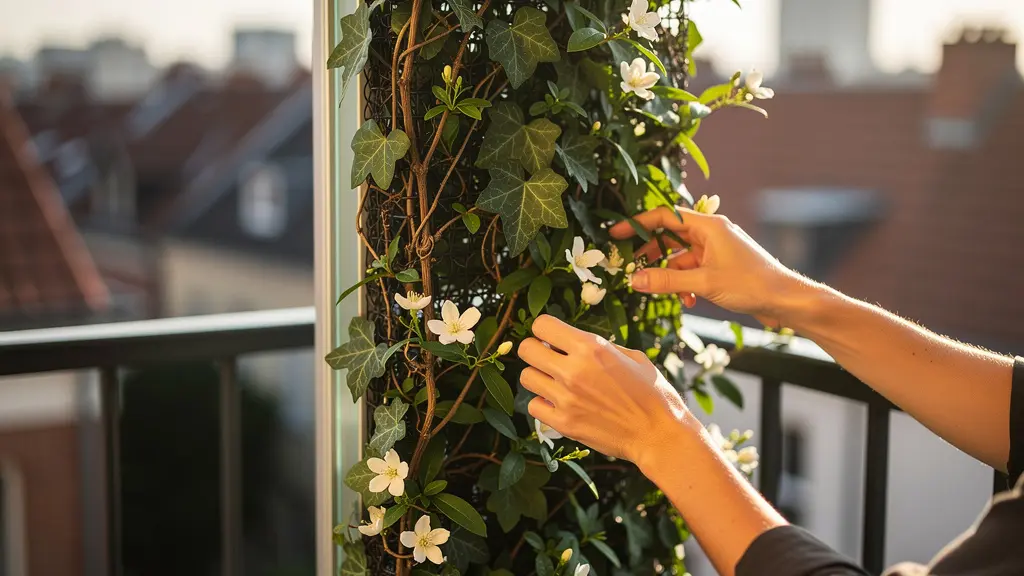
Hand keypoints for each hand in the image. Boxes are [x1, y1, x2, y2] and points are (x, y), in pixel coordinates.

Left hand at [517, 315, 691, 467]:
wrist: (659, 434)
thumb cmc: (652, 393)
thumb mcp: (631, 356)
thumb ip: (599, 346)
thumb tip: (573, 341)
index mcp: (591, 347)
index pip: (542, 325)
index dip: (544, 329)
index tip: (552, 338)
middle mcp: (573, 370)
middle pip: (526, 349)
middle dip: (535, 350)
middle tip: (548, 357)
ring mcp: (566, 398)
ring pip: (526, 377)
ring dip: (538, 376)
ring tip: (554, 381)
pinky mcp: (563, 423)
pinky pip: (533, 406)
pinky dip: (542, 403)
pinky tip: (558, 403)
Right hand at [609, 206, 804, 324]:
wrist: (785, 300)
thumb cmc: (751, 284)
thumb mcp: (704, 283)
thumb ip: (667, 281)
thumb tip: (635, 280)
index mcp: (708, 226)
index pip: (665, 217)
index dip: (638, 224)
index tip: (617, 234)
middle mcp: (711, 233)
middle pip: (670, 236)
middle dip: (651, 254)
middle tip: (632, 267)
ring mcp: (716, 250)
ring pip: (680, 257)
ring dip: (670, 275)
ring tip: (662, 292)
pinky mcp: (721, 266)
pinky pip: (693, 270)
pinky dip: (685, 284)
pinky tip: (688, 300)